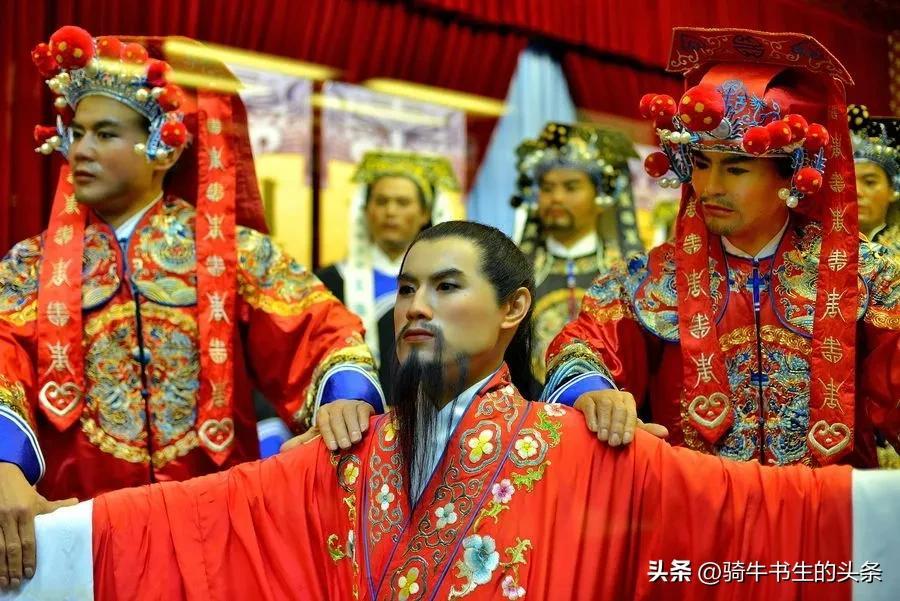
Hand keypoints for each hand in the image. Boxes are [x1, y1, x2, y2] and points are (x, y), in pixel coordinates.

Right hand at [0, 462, 76, 589]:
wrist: (3, 475)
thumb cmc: (23, 491)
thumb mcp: (39, 499)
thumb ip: (56, 506)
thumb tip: (77, 504)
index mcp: (27, 512)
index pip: (29, 539)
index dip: (29, 557)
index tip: (30, 573)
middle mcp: (11, 517)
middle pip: (11, 547)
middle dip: (14, 567)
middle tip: (17, 582)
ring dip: (0, 567)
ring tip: (5, 582)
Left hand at [283, 400, 374, 451]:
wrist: (354, 421)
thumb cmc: (335, 431)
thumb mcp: (319, 435)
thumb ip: (304, 442)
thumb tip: (282, 450)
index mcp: (323, 412)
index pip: (323, 421)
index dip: (327, 434)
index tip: (332, 447)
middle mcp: (336, 406)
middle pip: (337, 417)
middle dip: (340, 432)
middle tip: (345, 446)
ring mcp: (350, 404)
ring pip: (350, 413)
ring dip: (352, 427)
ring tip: (355, 440)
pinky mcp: (364, 405)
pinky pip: (363, 410)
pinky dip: (363, 419)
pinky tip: (364, 429)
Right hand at [574, 390, 667, 446]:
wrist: (591, 406)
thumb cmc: (614, 418)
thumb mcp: (629, 423)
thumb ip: (646, 429)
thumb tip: (665, 433)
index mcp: (628, 399)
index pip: (631, 413)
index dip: (628, 427)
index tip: (625, 441)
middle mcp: (615, 394)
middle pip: (618, 409)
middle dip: (616, 427)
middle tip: (613, 443)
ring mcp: (599, 395)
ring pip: (605, 407)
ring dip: (605, 424)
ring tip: (603, 438)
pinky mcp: (586, 398)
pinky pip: (590, 406)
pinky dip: (592, 418)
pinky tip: (593, 429)